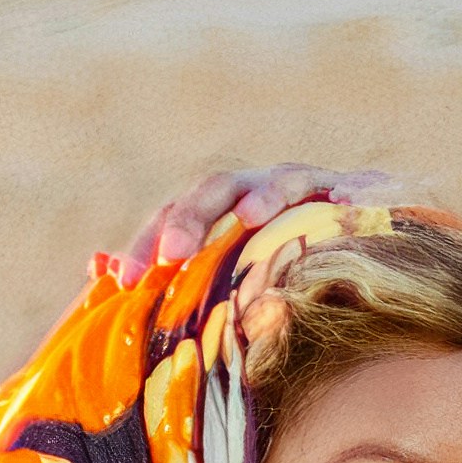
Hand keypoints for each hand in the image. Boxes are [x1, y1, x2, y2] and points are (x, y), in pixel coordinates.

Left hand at [97, 160, 352, 290]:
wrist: (363, 241)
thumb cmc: (280, 263)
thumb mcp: (223, 275)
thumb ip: (167, 272)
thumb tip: (98, 266)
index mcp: (217, 212)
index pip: (172, 217)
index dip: (146, 245)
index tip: (126, 282)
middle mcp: (254, 191)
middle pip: (215, 189)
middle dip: (193, 217)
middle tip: (174, 253)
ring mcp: (304, 186)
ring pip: (280, 180)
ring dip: (266, 194)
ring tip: (255, 216)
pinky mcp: (354, 191)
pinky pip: (350, 189)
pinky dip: (348, 194)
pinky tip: (346, 204)